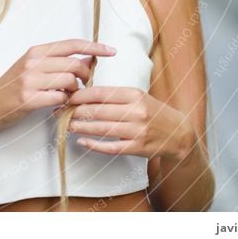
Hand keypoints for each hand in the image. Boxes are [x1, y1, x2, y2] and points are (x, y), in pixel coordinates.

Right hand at [0, 39, 116, 132]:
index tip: (111, 51)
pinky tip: (59, 104)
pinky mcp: (29, 98)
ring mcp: (30, 80)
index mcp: (36, 51)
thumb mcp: (33, 67)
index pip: (72, 44)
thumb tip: (88, 57)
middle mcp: (33, 62)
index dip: (94, 46)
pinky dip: (65, 102)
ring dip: (75, 90)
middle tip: (82, 84)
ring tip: (68, 95)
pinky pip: (60, 98)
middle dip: (85, 76)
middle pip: (74, 64)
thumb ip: (57, 61)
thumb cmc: (13, 86)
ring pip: (70, 81)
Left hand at [56, 86, 195, 161]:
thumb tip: (83, 90)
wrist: (178, 133)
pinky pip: (110, 147)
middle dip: (74, 111)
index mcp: (134, 94)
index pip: (100, 93)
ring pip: (101, 129)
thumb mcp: (137, 96)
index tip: (65, 96)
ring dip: (80, 127)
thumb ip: (113, 94)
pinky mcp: (137, 148)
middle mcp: (136, 112)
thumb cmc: (152, 111)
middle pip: (97, 111)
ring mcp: (137, 131)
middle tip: (60, 112)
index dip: (79, 95)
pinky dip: (93, 145)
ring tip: (66, 125)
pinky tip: (81, 142)